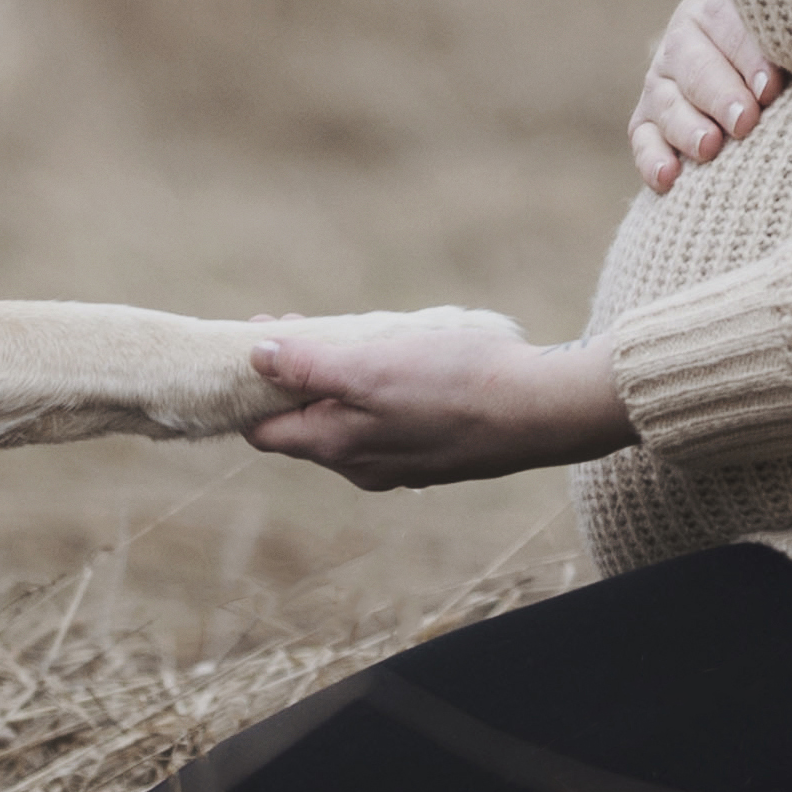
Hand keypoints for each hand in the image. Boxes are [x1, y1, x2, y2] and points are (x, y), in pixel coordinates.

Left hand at [243, 308, 631, 490]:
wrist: (541, 410)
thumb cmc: (455, 384)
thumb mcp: (370, 366)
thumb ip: (308, 366)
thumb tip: (255, 356)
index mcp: (337, 448)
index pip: (264, 431)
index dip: (250, 385)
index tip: (259, 337)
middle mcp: (362, 467)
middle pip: (303, 425)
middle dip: (292, 377)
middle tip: (298, 325)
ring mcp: (398, 463)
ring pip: (344, 422)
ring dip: (333, 382)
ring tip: (343, 335)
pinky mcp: (431, 452)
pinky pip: (382, 423)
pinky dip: (370, 392)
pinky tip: (391, 361)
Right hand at [628, 0, 784, 193]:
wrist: (755, 60)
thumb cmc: (787, 47)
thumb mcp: (791, 33)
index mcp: (720, 6)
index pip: (731, 28)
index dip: (750, 59)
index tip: (769, 89)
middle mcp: (684, 39)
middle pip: (695, 65)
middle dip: (719, 94)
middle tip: (743, 120)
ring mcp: (662, 79)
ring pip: (665, 101)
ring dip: (686, 126)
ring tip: (709, 147)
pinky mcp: (649, 118)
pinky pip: (642, 137)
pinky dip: (651, 157)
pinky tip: (668, 178)